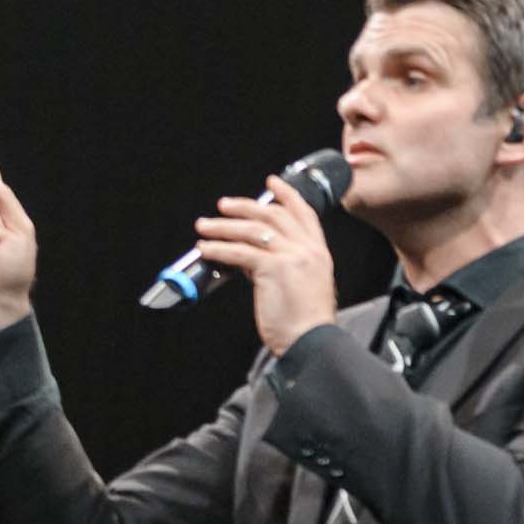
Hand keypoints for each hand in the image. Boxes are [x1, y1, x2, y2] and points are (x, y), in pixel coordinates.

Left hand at [188, 174, 337, 356]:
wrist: (312, 341)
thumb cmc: (306, 324)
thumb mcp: (304, 287)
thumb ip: (284, 267)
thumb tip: (251, 258)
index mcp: (319, 253)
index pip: (304, 214)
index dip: (287, 195)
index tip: (272, 182)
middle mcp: (308, 250)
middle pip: (273, 215)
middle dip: (245, 206)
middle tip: (224, 205)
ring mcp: (292, 257)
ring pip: (252, 230)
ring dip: (223, 226)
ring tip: (204, 227)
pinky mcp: (273, 269)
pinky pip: (239, 252)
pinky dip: (218, 249)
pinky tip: (205, 250)